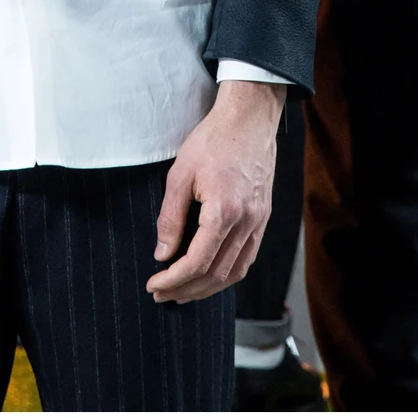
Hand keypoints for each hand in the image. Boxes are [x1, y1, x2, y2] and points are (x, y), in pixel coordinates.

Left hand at [146, 79, 283, 303]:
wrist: (249, 123)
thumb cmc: (211, 142)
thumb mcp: (179, 174)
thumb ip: (170, 217)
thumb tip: (162, 253)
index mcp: (224, 212)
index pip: (197, 262)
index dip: (174, 279)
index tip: (154, 284)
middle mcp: (247, 223)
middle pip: (217, 274)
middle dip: (187, 289)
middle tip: (161, 295)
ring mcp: (259, 224)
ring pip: (235, 271)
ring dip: (208, 288)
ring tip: (182, 293)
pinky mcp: (263, 220)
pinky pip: (247, 258)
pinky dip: (227, 274)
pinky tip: (209, 276)